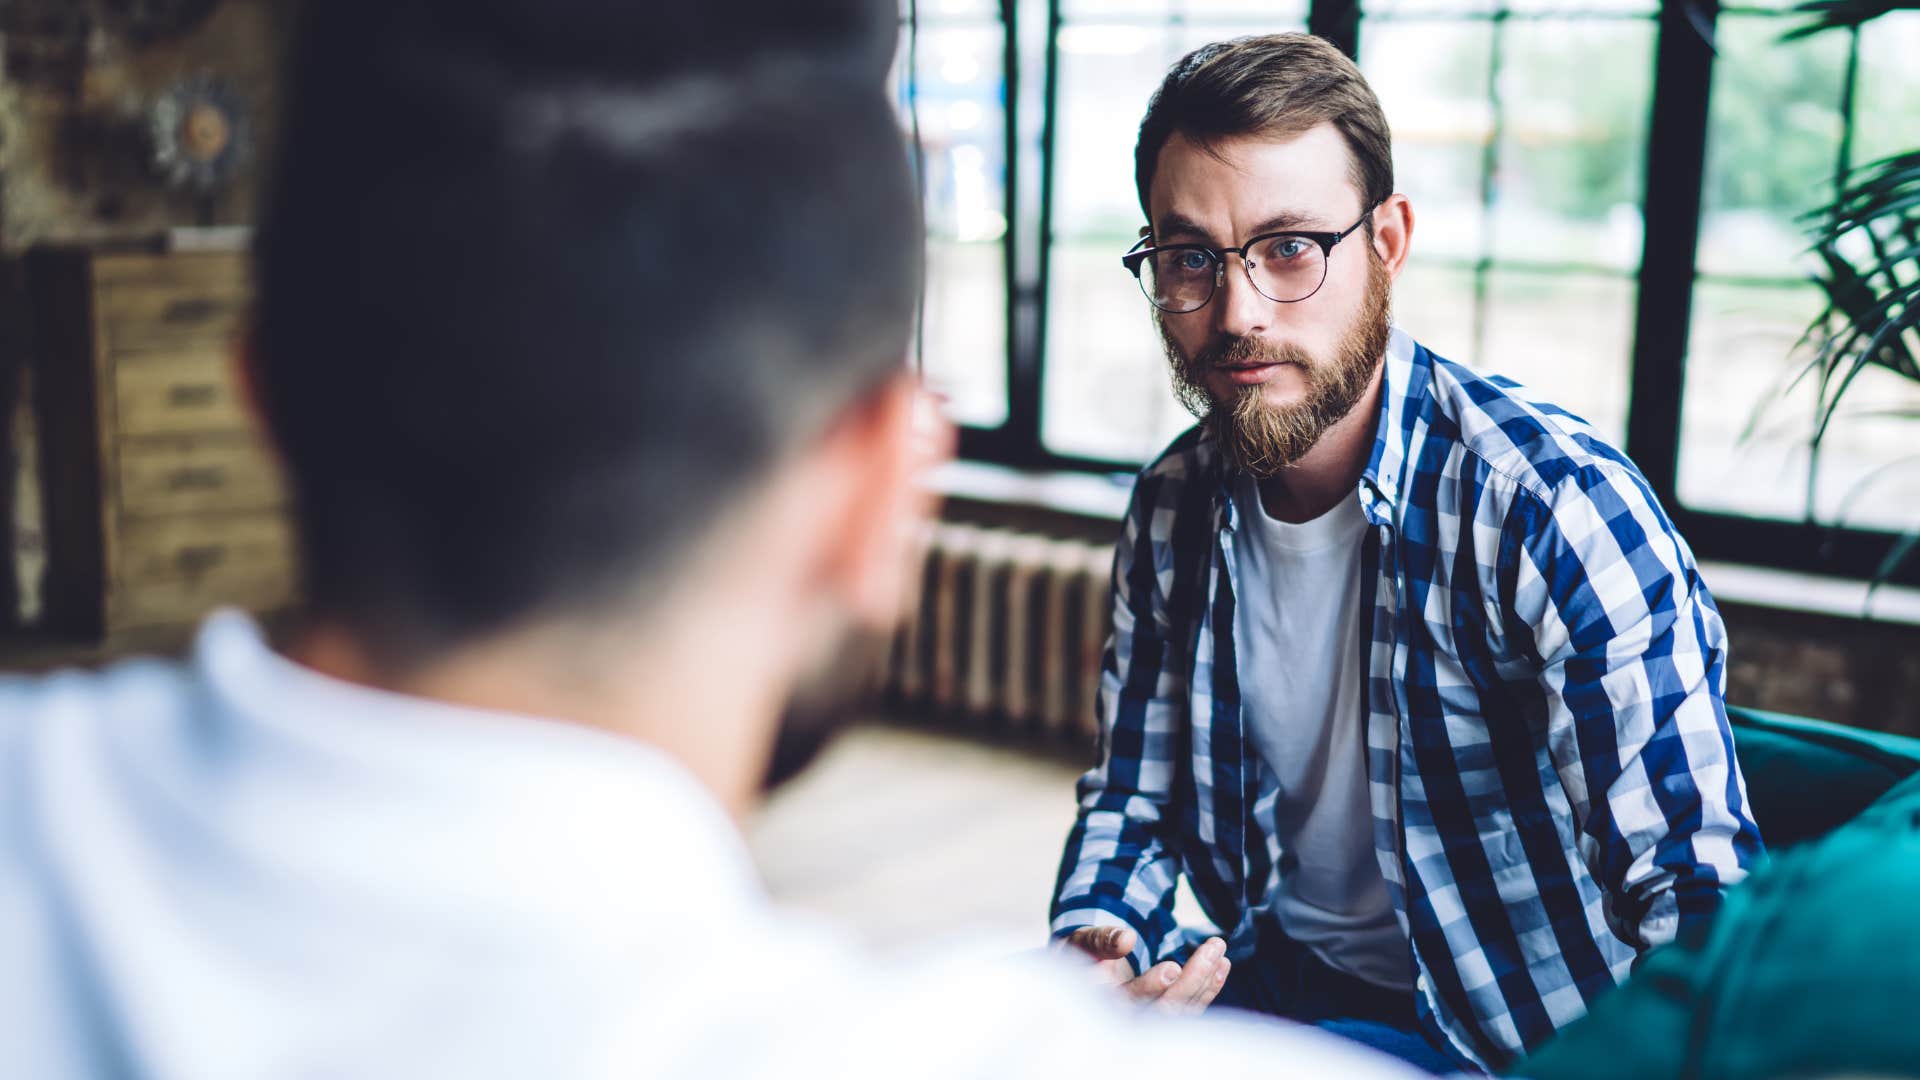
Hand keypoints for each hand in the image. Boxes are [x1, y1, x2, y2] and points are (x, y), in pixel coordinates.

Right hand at [1063, 926, 1230, 1014]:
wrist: (1082, 973)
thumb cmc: (1082, 955)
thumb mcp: (1083, 941)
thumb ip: (1102, 940)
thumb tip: (1126, 939)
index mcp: (1102, 1002)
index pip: (1130, 1000)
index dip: (1151, 986)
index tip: (1173, 967)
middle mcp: (1128, 1019)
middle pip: (1165, 1009)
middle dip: (1193, 978)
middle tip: (1214, 946)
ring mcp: (1149, 1020)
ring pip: (1183, 1010)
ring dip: (1206, 981)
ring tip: (1219, 949)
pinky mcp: (1165, 1015)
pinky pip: (1191, 1009)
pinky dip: (1209, 988)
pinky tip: (1222, 965)